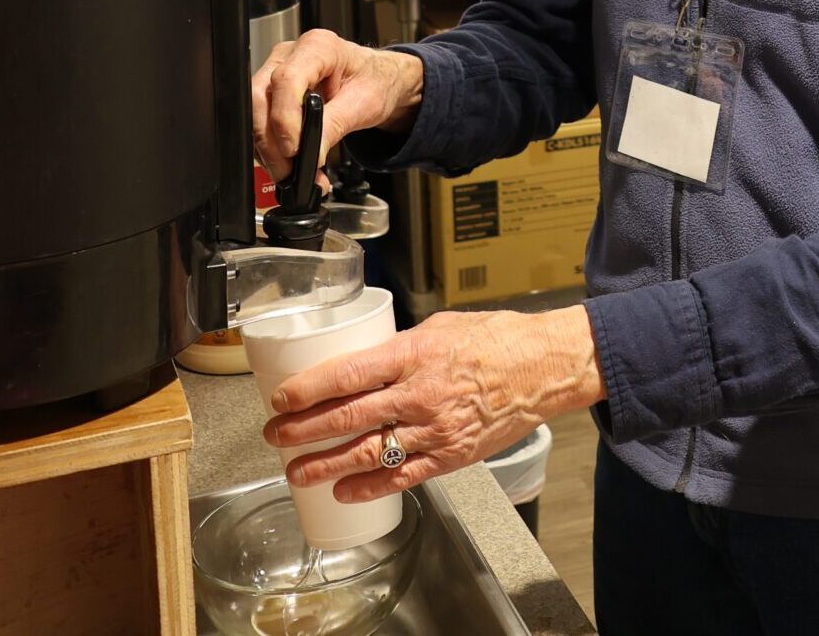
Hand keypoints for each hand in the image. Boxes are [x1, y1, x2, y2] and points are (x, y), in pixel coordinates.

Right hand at [251, 29, 424, 181]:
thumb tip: (312, 154)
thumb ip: (335, 126)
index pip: (286, 80)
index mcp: (318, 48)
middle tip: (288, 171)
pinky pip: (261, 120)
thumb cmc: (375, 81)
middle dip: (270, 140)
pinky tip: (290, 164)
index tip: (294, 149)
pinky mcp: (274, 92)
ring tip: (294, 174)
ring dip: (269, 149)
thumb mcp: (364, 104)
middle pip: (261, 96)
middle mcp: (291, 55)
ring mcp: (277, 71)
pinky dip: (272, 147)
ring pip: (255, 112)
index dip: (284, 117)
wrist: (379, 82)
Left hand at [262, 305, 604, 501]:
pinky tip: (343, 491)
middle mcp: (419, 394)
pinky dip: (370, 486)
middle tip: (275, 434)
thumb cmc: (495, 340)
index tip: (281, 397)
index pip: (348, 373)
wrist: (543, 368)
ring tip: (297, 471)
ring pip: (370, 451)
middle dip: (305, 429)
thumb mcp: (440, 327)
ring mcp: (435, 429)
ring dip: (326, 464)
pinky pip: (403, 476)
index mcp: (413, 354)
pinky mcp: (450, 456)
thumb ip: (401, 347)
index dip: (309, 389)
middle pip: (349, 416)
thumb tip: (366, 361)